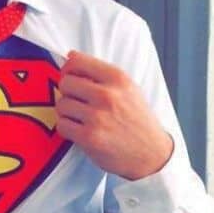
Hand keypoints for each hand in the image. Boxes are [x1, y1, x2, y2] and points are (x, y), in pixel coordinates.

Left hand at [56, 51, 173, 180]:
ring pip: (62, 104)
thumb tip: (70, 59)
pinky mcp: (89, 137)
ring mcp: (97, 117)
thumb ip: (102, 75)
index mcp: (118, 78)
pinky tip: (80, 130)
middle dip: (68, 92)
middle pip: (66, 83)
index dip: (68, 69)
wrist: (151, 153)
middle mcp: (107, 95)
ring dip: (67, 112)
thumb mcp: (128, 88)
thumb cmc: (137, 119)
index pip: (77, 62)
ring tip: (81, 118)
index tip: (70, 76)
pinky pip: (62, 125)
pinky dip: (67, 128)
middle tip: (77, 101)